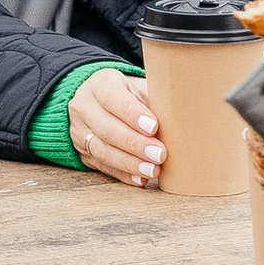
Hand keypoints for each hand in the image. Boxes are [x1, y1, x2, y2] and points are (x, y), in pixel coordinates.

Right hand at [67, 68, 162, 187]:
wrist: (96, 100)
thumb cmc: (127, 93)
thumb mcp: (138, 86)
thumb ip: (154, 96)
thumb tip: (183, 114)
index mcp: (100, 84)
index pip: (112, 98)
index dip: (132, 114)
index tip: (154, 127)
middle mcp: (85, 107)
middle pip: (106, 128)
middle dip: (135, 144)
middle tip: (160, 154)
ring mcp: (80, 132)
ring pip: (102, 150)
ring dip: (130, 163)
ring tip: (153, 170)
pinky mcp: (83, 152)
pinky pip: (103, 166)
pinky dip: (124, 174)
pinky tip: (141, 179)